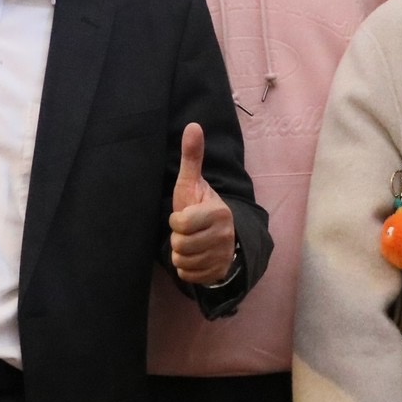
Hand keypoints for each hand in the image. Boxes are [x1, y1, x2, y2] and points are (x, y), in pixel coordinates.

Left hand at [168, 123, 235, 284]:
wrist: (222, 234)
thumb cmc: (200, 206)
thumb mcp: (193, 183)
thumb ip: (192, 157)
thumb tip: (192, 126)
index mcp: (218, 213)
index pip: (180, 223)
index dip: (176, 220)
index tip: (186, 214)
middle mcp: (224, 237)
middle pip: (180, 245)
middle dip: (178, 238)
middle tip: (188, 231)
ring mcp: (222, 257)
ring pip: (182, 261)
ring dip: (181, 254)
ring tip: (191, 242)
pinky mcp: (218, 273)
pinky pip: (188, 275)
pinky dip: (187, 268)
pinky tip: (194, 257)